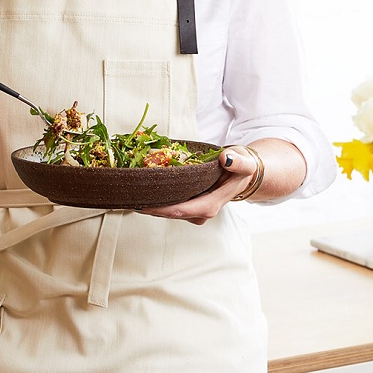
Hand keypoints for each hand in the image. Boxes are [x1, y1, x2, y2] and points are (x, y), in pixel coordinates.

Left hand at [135, 146, 259, 224]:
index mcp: (210, 205)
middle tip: (127, 194)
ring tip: (131, 191)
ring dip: (150, 202)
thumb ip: (238, 162)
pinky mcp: (189, 205)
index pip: (180, 210)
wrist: (243, 174)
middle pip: (169, 213)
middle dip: (148, 206)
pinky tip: (143, 189)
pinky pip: (170, 204)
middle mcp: (200, 212)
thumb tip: (225, 159)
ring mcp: (194, 211)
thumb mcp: (245, 162)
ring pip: (167, 210)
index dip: (159, 209)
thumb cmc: (242, 167)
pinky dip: (157, 197)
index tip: (140, 203)